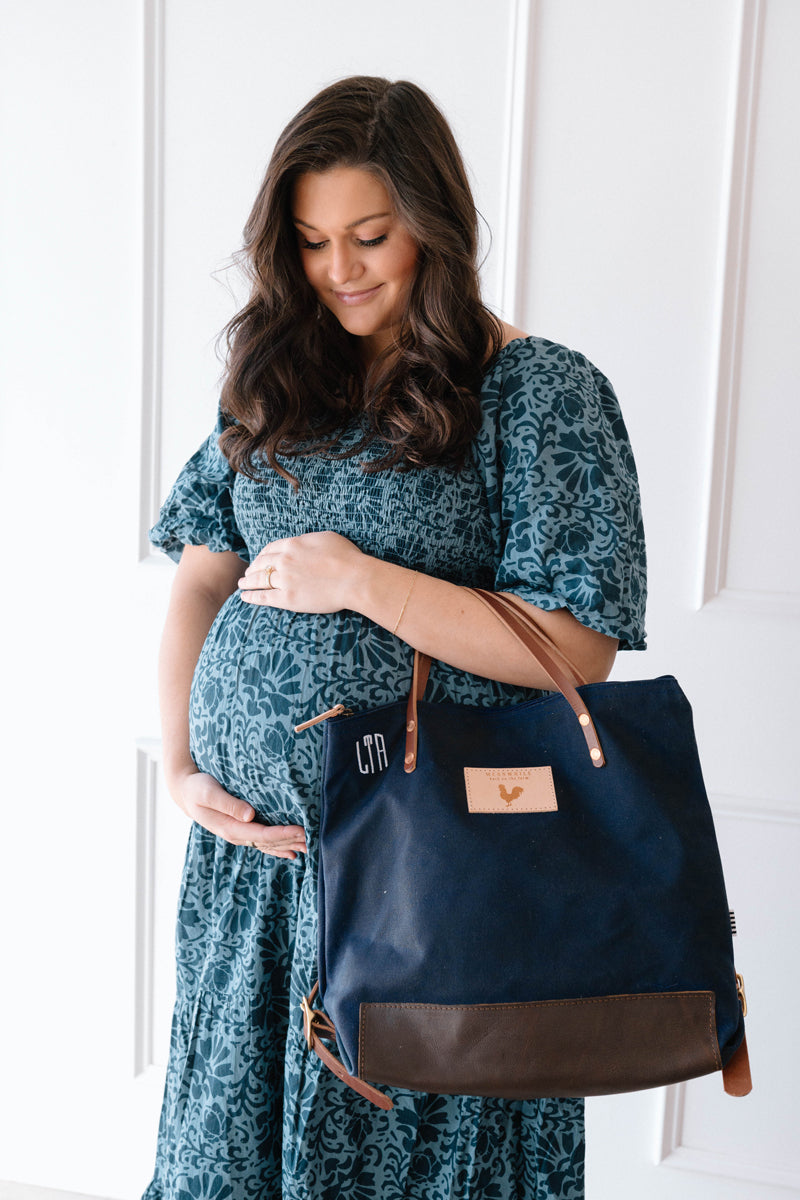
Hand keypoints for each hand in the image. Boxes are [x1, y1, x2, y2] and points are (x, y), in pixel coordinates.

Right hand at [172, 770, 306, 859]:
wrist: (185, 792)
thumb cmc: (197, 787)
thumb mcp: (208, 792)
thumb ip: (227, 803)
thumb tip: (250, 815)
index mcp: (230, 827)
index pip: (262, 834)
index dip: (282, 834)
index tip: (300, 830)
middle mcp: (236, 835)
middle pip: (268, 842)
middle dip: (290, 841)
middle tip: (313, 839)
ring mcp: (239, 834)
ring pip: (267, 845)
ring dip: (288, 846)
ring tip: (309, 847)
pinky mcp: (241, 830)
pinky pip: (263, 843)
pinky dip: (278, 848)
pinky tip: (291, 852)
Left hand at [238, 531, 366, 612]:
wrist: (354, 578)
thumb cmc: (347, 557)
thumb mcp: (325, 538)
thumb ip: (307, 540)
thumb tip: (300, 543)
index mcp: (293, 544)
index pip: (270, 548)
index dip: (262, 554)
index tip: (260, 559)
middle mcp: (285, 560)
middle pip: (261, 563)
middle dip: (253, 568)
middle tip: (248, 573)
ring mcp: (285, 580)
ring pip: (259, 579)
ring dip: (247, 581)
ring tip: (242, 584)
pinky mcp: (288, 598)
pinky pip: (263, 597)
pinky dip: (251, 596)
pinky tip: (244, 597)